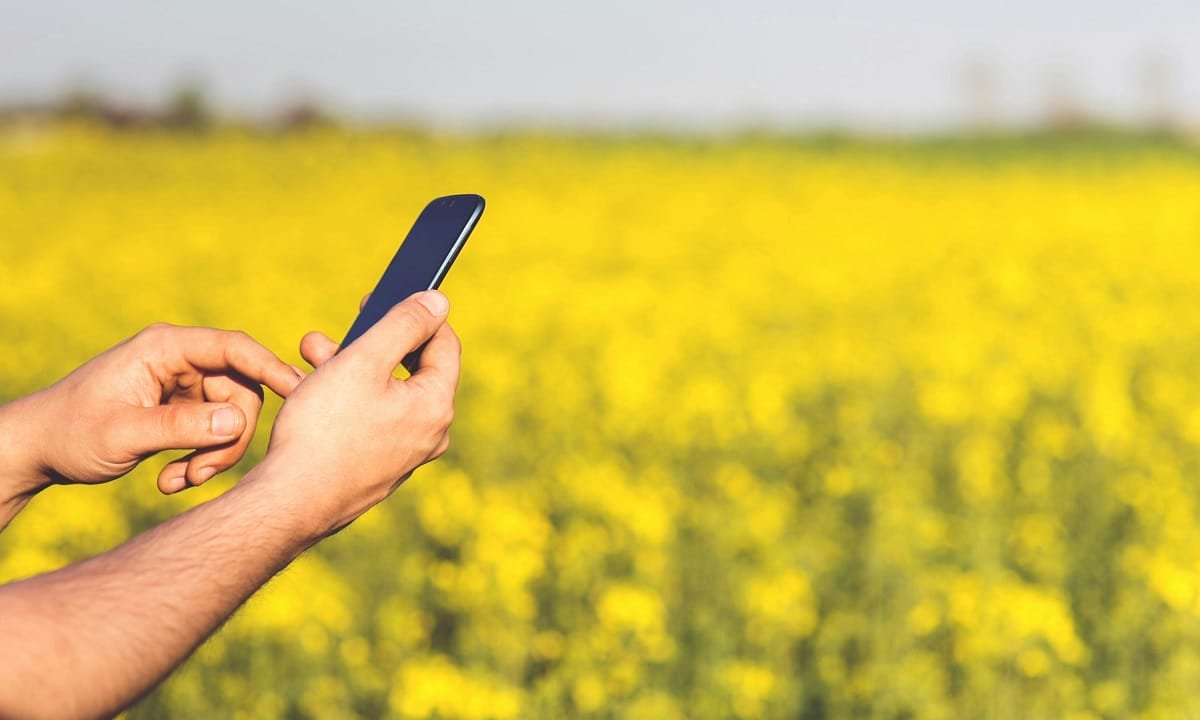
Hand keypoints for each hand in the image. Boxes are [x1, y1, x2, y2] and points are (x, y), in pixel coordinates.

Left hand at [0, 324, 300, 496]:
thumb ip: (182, 427)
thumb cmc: (69, 433)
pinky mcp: (181, 411)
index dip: (271, 369)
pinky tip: (169, 481)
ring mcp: (182, 386)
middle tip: (201, 474)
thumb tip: (240, 423)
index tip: (300, 395)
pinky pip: (213, 434)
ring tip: (177, 482)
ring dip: (212, 456)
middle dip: (228, 438)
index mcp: (165, 349)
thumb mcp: (124, 433)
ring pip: (231, 419)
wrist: (35, 452)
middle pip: (240, 392)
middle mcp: (180, 361)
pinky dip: (199, 460)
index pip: (234, 349)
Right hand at [254, 290, 459, 538]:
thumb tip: (438, 301)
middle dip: (368, 342)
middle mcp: (429, 434)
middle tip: (330, 332)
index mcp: (436, 406)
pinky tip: (309, 391)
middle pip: (408, 369)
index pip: (444, 345)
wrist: (289, 502)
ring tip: (307, 354)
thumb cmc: (324, 430)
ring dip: (347, 367)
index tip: (381, 297)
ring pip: (382, 394)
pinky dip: (344, 399)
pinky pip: (368, 421)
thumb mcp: (363, 361)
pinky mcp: (377, 469)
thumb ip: (404, 324)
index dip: (416, 314)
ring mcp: (403, 455)